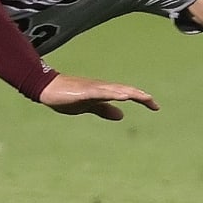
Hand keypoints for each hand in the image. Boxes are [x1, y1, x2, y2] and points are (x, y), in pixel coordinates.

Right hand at [38, 73, 159, 120]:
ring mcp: (93, 88)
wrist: (47, 88)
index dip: (141, 99)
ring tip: (143, 97)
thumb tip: (122, 115)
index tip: (155, 106)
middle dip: (140, 96)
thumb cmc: (67, 96)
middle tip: (155, 104)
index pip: (127, 93)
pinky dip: (112, 93)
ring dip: (129, 92)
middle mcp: (101, 87)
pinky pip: (100, 92)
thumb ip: (104, 110)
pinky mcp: (84, 91)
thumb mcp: (89, 106)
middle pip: (125, 90)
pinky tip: (121, 96)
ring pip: (115, 89)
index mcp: (103, 92)